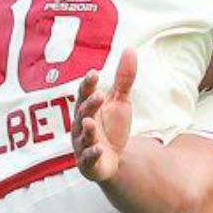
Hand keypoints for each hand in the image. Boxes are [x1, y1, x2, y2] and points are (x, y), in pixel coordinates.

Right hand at [73, 50, 136, 182]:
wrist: (116, 159)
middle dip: (89, 105)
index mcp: (87, 108)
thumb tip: (130, 49)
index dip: (88, 84)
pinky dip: (92, 154)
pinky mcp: (89, 163)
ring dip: (86, 130)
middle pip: (83, 113)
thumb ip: (124, 79)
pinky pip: (88, 158)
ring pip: (83, 136)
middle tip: (99, 95)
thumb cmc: (113, 127)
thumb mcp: (122, 102)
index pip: (84, 94)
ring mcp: (83, 144)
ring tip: (90, 122)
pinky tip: (98, 149)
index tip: (94, 73)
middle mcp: (81, 125)